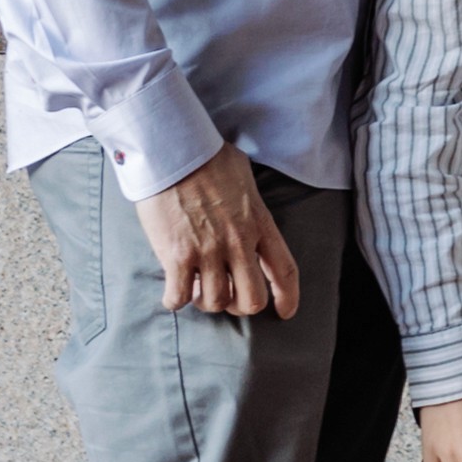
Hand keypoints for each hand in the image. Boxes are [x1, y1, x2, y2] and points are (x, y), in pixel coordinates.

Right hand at [133, 146, 303, 321]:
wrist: (173, 150)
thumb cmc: (208, 157)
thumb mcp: (245, 178)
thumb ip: (251, 205)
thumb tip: (246, 211)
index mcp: (259, 223)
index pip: (284, 270)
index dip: (288, 297)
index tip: (284, 311)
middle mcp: (238, 243)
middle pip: (251, 299)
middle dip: (240, 304)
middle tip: (228, 294)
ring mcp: (207, 252)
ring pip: (216, 302)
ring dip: (206, 300)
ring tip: (197, 286)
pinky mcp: (176, 256)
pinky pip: (179, 297)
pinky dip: (176, 300)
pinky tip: (174, 290)